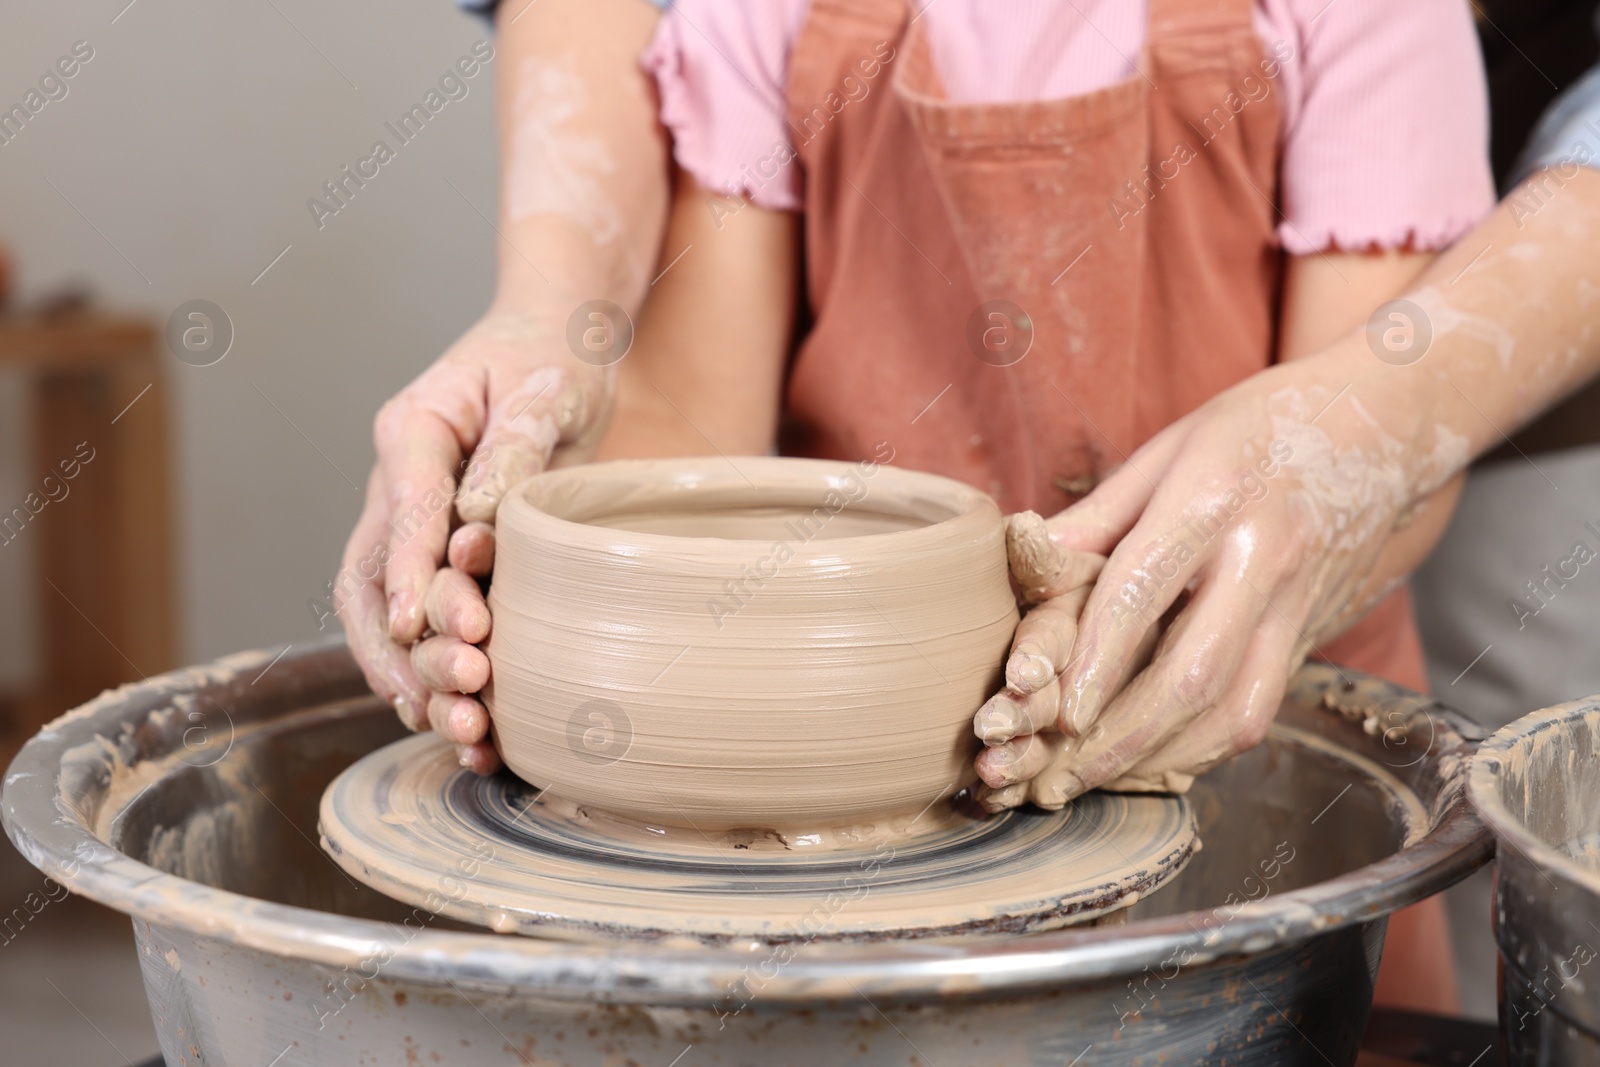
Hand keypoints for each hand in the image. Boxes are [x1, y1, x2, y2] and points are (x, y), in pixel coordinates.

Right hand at [338, 311, 612, 771]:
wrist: (556, 350)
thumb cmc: (551, 359)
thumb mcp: (543, 390)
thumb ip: (511, 450)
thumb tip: (478, 523)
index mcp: (413, 430)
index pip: (403, 508)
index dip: (409, 570)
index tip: (419, 623)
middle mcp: (397, 486)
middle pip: (374, 577)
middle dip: (415, 640)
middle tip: (470, 679)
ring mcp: (412, 528)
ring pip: (386, 617)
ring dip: (418, 675)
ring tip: (465, 727)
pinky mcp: (443, 561)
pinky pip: (421, 630)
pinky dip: (436, 680)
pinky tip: (468, 732)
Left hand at [973, 350, 1462, 806]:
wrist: (1381, 425)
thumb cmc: (1256, 430)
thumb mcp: (1168, 448)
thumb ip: (1098, 515)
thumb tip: (1028, 563)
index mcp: (1213, 500)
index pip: (1141, 593)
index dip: (1095, 661)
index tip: (1055, 711)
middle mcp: (1262, 561)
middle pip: (1192, 675)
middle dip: (1122, 738)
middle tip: (1062, 773)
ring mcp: (1296, 606)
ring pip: (1234, 712)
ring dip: (1161, 759)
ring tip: (1096, 779)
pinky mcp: (1312, 637)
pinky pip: (1259, 709)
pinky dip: (1202, 747)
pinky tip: (1152, 758)